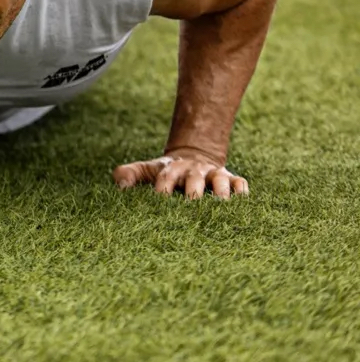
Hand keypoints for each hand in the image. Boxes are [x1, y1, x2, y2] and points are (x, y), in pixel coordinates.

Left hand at [113, 155, 248, 199]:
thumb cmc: (167, 172)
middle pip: (194, 179)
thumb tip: (119, 185)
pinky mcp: (230, 179)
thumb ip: (129, 174)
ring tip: (221, 204)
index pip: (165, 178)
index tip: (159, 199)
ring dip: (221, 191)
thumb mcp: (147, 170)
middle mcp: (193, 171)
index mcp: (172, 169)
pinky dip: (241, 189)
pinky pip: (239, 182)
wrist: (194, 156)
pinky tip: (241, 199)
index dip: (162, 188)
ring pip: (220, 180)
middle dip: (193, 191)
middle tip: (192, 204)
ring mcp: (213, 174)